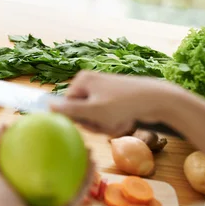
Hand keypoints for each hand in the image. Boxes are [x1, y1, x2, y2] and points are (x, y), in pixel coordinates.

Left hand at [0, 125, 95, 205]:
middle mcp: (38, 192)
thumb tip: (4, 124)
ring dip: (83, 164)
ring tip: (88, 146)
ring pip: (73, 179)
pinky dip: (88, 178)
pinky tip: (93, 162)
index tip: (48, 126)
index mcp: (20, 184)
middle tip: (71, 134)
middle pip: (55, 167)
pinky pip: (80, 192)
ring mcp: (53, 203)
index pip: (32, 159)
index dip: (41, 143)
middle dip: (65, 151)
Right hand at [51, 71, 175, 136]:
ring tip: (120, 123)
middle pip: (82, 112)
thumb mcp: (93, 111)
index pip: (68, 105)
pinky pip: (108, 115)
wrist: (158, 99)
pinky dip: (116, 122)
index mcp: (82, 80)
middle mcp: (91, 82)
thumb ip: (69, 110)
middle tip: (108, 124)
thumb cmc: (123, 104)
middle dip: (95, 123)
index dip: (79, 118)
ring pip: (96, 117)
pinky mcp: (116, 97)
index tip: (92, 122)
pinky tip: (127, 121)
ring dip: (107, 125)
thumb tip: (47, 105)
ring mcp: (104, 89)